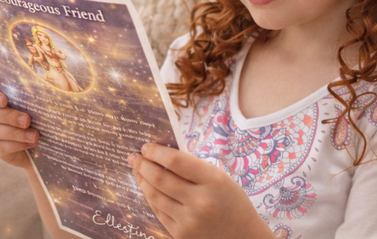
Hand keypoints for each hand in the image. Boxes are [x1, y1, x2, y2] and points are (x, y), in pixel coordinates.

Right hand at [0, 83, 38, 168]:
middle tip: (27, 120)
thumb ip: (42, 87)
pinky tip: (32, 142)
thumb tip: (51, 79)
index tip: (4, 100)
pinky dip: (18, 145)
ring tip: (35, 135)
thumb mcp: (43, 97)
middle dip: (9, 116)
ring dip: (16, 133)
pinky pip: (2, 147)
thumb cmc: (42, 110)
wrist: (46, 138)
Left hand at [127, 144, 274, 238]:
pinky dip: (150, 197)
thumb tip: (162, 154)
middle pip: (160, 178)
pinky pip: (158, 211)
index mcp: (212, 180)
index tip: (146, 146)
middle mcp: (199, 202)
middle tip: (133, 156)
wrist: (243, 237)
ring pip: (155, 196)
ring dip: (142, 180)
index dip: (156, 152)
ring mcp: (188, 221)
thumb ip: (193, 167)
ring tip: (136, 169)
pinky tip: (146, 187)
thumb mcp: (218, 177)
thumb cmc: (231, 201)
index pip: (175, 161)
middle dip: (142, 165)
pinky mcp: (180, 235)